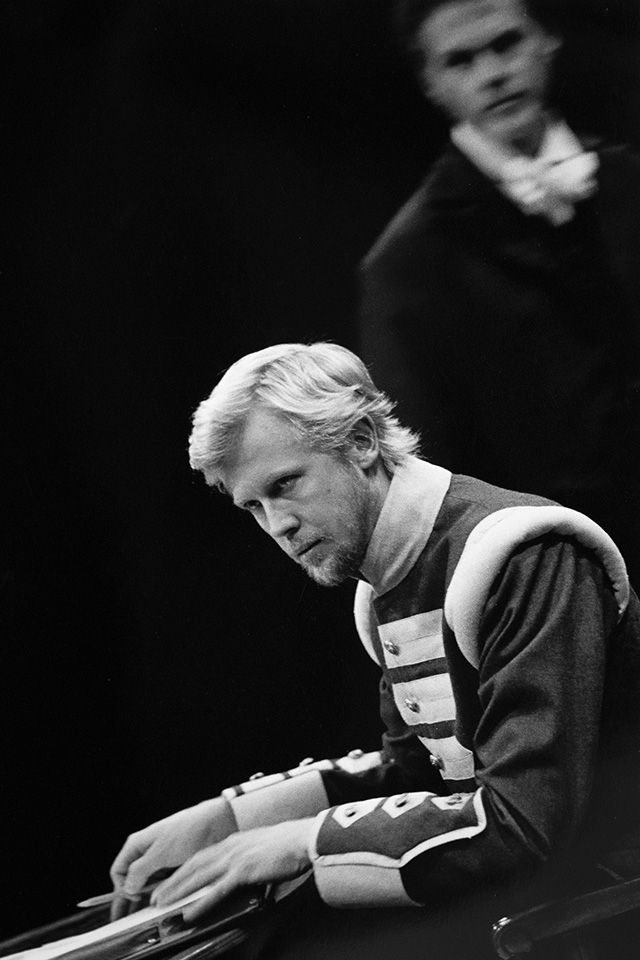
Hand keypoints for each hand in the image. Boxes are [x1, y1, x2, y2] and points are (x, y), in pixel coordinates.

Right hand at [109, 798, 237, 919]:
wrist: (214, 823)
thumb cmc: (187, 830)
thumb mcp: (160, 852)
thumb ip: (140, 871)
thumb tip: (127, 888)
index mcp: (137, 844)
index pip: (118, 871)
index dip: (121, 887)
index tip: (132, 898)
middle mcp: (146, 851)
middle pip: (130, 879)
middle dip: (127, 899)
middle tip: (124, 919)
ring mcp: (159, 858)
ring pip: (145, 883)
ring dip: (143, 899)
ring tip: (141, 916)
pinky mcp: (172, 864)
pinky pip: (159, 883)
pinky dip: (157, 894)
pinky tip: (158, 905)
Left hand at [151, 818, 314, 922]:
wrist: (303, 838)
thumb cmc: (289, 844)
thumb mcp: (261, 849)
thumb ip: (248, 860)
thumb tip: (243, 873)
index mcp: (234, 842)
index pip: (201, 857)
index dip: (183, 870)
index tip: (170, 881)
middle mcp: (230, 847)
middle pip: (193, 866)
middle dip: (172, 881)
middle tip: (156, 896)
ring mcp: (236, 858)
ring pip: (199, 877)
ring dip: (178, 891)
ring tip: (162, 905)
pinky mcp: (244, 871)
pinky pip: (217, 891)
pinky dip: (201, 903)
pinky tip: (189, 914)